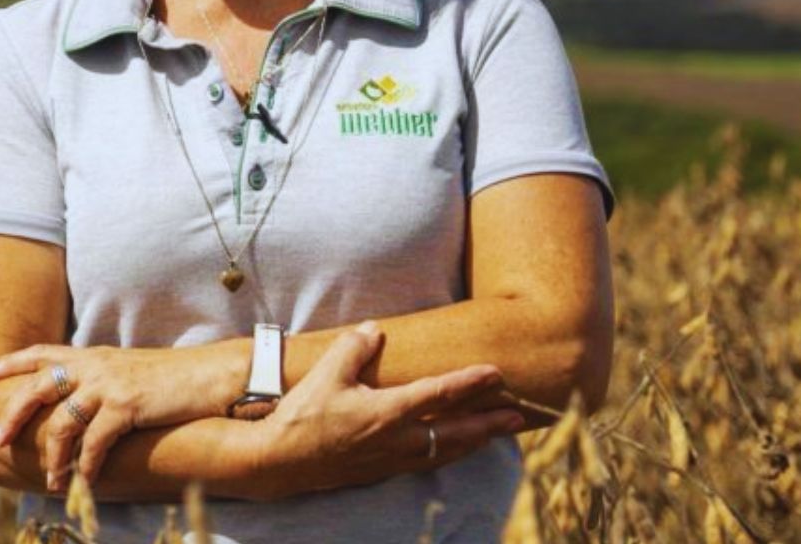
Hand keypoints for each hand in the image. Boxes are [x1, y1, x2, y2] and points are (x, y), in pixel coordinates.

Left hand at [0, 341, 239, 490]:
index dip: (10, 362)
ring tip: (50, 479)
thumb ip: (101, 380)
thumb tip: (79, 402)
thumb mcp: (129, 370)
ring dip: (53, 455)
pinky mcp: (127, 405)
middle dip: (13, 414)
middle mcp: (95, 365)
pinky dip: (86, 465)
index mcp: (93, 355)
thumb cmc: (173, 378)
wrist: (212, 374)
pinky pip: (95, 442)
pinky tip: (83, 481)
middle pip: (38, 386)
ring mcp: (109, 384)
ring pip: (63, 421)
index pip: (42, 352)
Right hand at [246, 321, 524, 497]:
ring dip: (474, 442)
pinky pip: (427, 462)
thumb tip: (375, 330)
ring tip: (496, 435)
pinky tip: (452, 450)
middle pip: (456, 432)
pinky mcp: (381, 470)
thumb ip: (353, 348)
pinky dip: (449, 454)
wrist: (281, 461)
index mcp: (388, 413)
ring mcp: (391, 459)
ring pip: (445, 452)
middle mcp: (397, 440)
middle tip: (519, 417)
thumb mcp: (325, 374)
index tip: (496, 374)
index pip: (440, 395)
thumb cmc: (303, 416)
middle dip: (489, 423)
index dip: (470, 383)